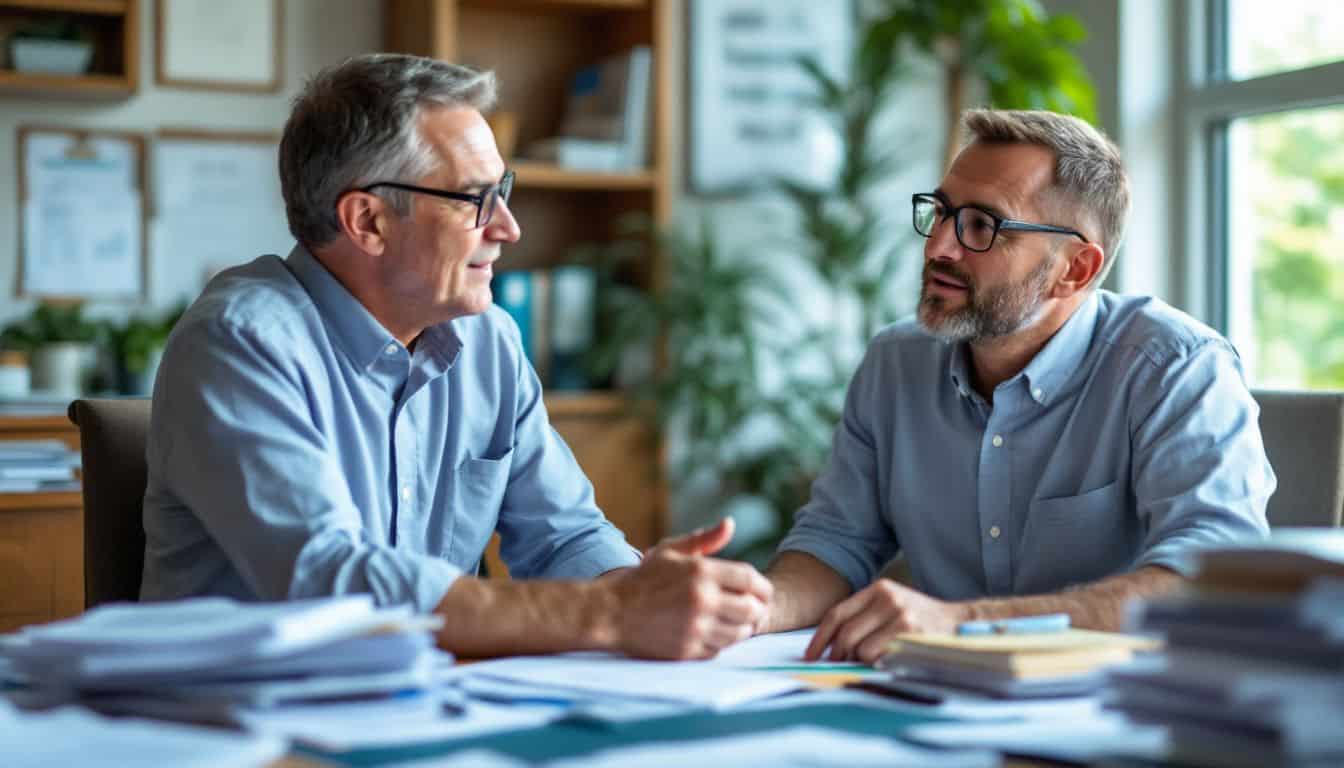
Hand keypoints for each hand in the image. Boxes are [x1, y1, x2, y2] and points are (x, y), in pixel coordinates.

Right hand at [610, 518, 771, 659]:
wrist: (611, 613)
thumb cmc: (642, 579)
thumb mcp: (670, 551)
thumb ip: (704, 540)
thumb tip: (730, 524)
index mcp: (701, 571)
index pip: (750, 579)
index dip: (763, 586)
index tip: (763, 591)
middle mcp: (702, 600)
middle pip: (752, 609)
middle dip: (758, 609)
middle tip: (755, 609)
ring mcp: (696, 628)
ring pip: (740, 633)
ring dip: (742, 627)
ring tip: (735, 621)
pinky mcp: (688, 650)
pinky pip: (720, 649)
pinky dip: (722, 642)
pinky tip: (714, 632)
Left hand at [804, 579, 965, 664]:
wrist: (959, 623)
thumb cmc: (920, 621)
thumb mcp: (891, 608)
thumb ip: (864, 619)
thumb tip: (832, 646)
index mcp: (878, 589)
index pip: (836, 613)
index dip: (819, 637)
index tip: (810, 656)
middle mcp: (886, 597)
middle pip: (844, 633)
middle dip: (836, 655)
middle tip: (837, 666)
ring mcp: (899, 613)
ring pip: (859, 647)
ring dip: (861, 661)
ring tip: (874, 661)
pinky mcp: (910, 630)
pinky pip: (877, 655)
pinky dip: (876, 664)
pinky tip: (887, 661)